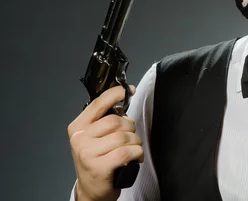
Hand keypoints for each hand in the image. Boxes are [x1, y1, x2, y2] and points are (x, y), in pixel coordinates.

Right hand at [67, 85, 143, 200]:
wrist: (92, 189)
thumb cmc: (97, 160)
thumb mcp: (95, 137)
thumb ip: (105, 119)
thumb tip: (123, 97)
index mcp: (78, 127)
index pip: (98, 104)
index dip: (115, 94)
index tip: (127, 90)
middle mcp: (79, 139)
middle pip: (116, 121)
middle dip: (130, 128)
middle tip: (129, 137)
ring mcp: (87, 153)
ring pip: (124, 137)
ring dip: (135, 142)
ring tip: (131, 149)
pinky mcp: (99, 167)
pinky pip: (127, 151)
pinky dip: (137, 153)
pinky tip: (134, 157)